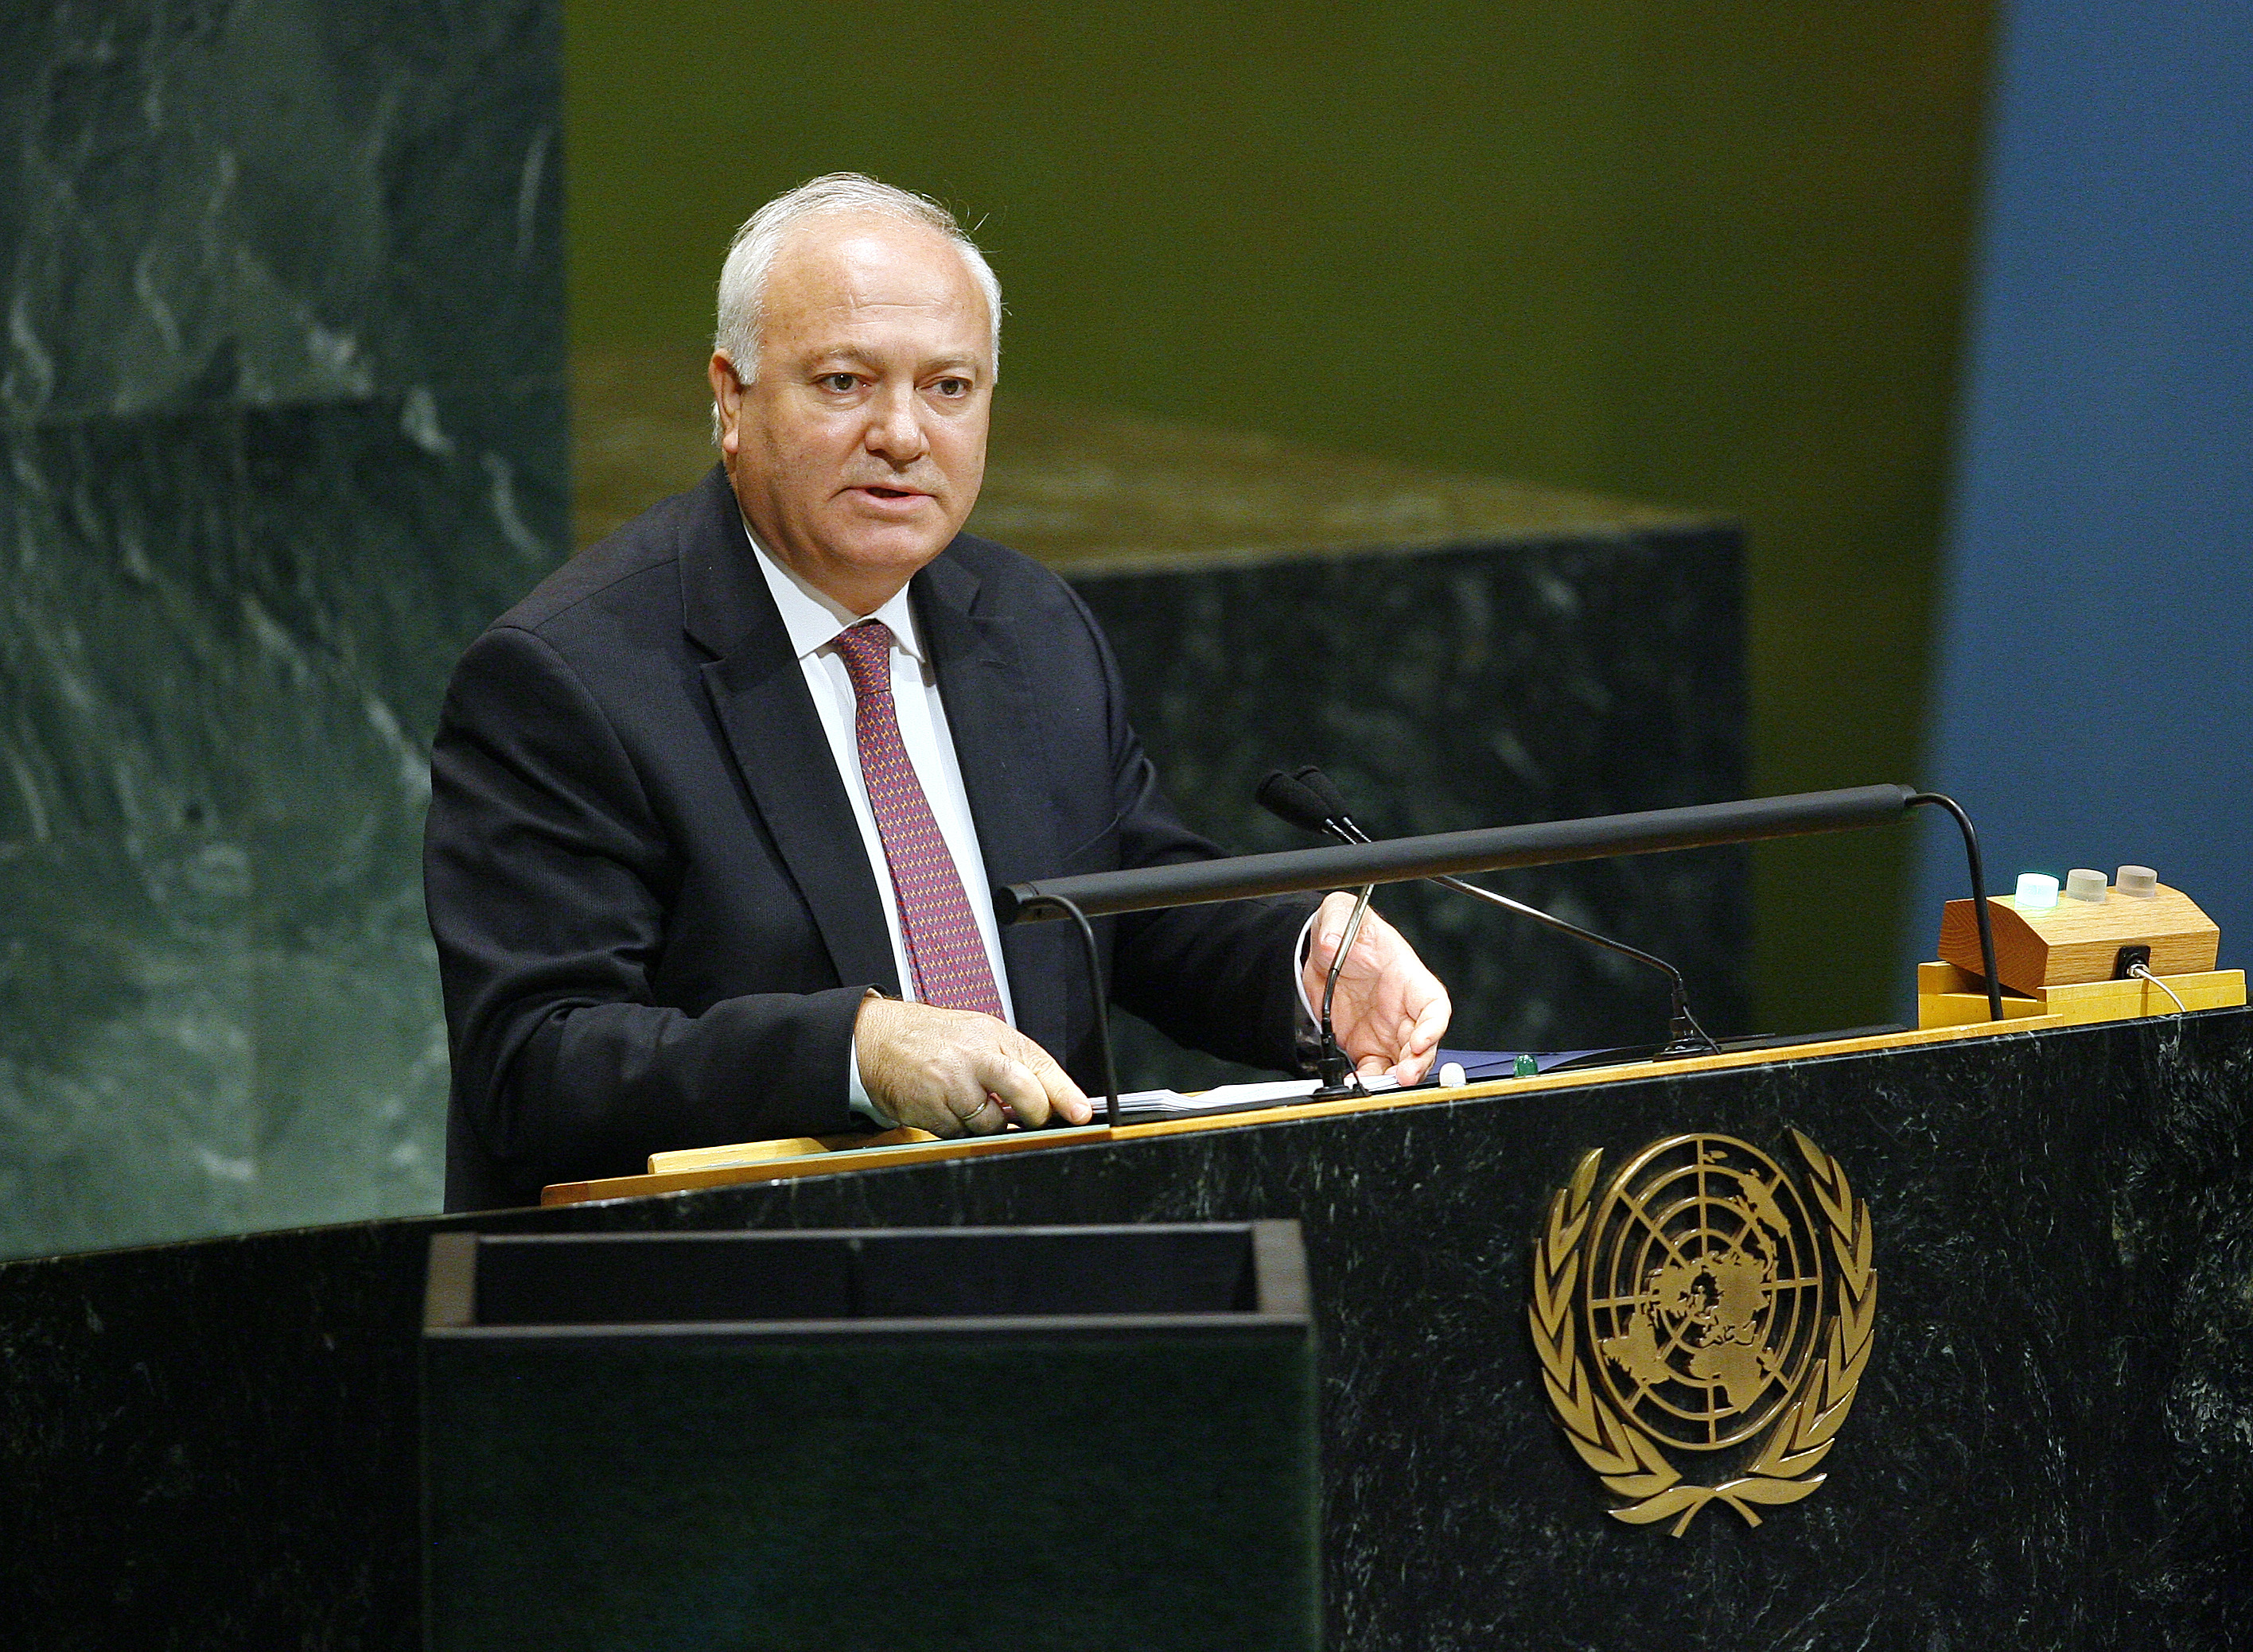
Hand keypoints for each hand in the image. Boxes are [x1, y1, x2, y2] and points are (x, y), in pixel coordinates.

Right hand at [854, 998, 1092, 1136]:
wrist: (877, 1040)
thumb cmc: (934, 1039)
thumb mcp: (980, 1035)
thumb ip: (1014, 1063)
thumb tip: (1051, 1098)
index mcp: (992, 1036)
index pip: (1039, 1065)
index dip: (1064, 1094)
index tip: (1082, 1112)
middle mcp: (973, 1057)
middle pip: (1023, 1095)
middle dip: (1032, 1114)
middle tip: (1027, 1117)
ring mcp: (951, 1084)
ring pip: (992, 1124)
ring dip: (989, 1123)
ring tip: (970, 1100)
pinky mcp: (931, 1110)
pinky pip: (961, 1133)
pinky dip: (961, 1128)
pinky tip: (947, 1106)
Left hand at [1302, 892, 1451, 1085]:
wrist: (1321, 953)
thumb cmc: (1346, 931)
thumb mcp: (1341, 913)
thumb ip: (1337, 921)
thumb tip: (1329, 940)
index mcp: (1408, 979)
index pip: (1434, 1005)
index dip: (1433, 1025)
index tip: (1420, 1039)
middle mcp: (1403, 1009)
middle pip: (1424, 1043)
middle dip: (1418, 1062)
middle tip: (1403, 1075)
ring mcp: (1387, 1031)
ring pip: (1403, 1062)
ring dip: (1395, 1078)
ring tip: (1377, 1086)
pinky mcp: (1366, 1046)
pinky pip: (1374, 1070)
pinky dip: (1368, 1081)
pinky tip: (1354, 1084)